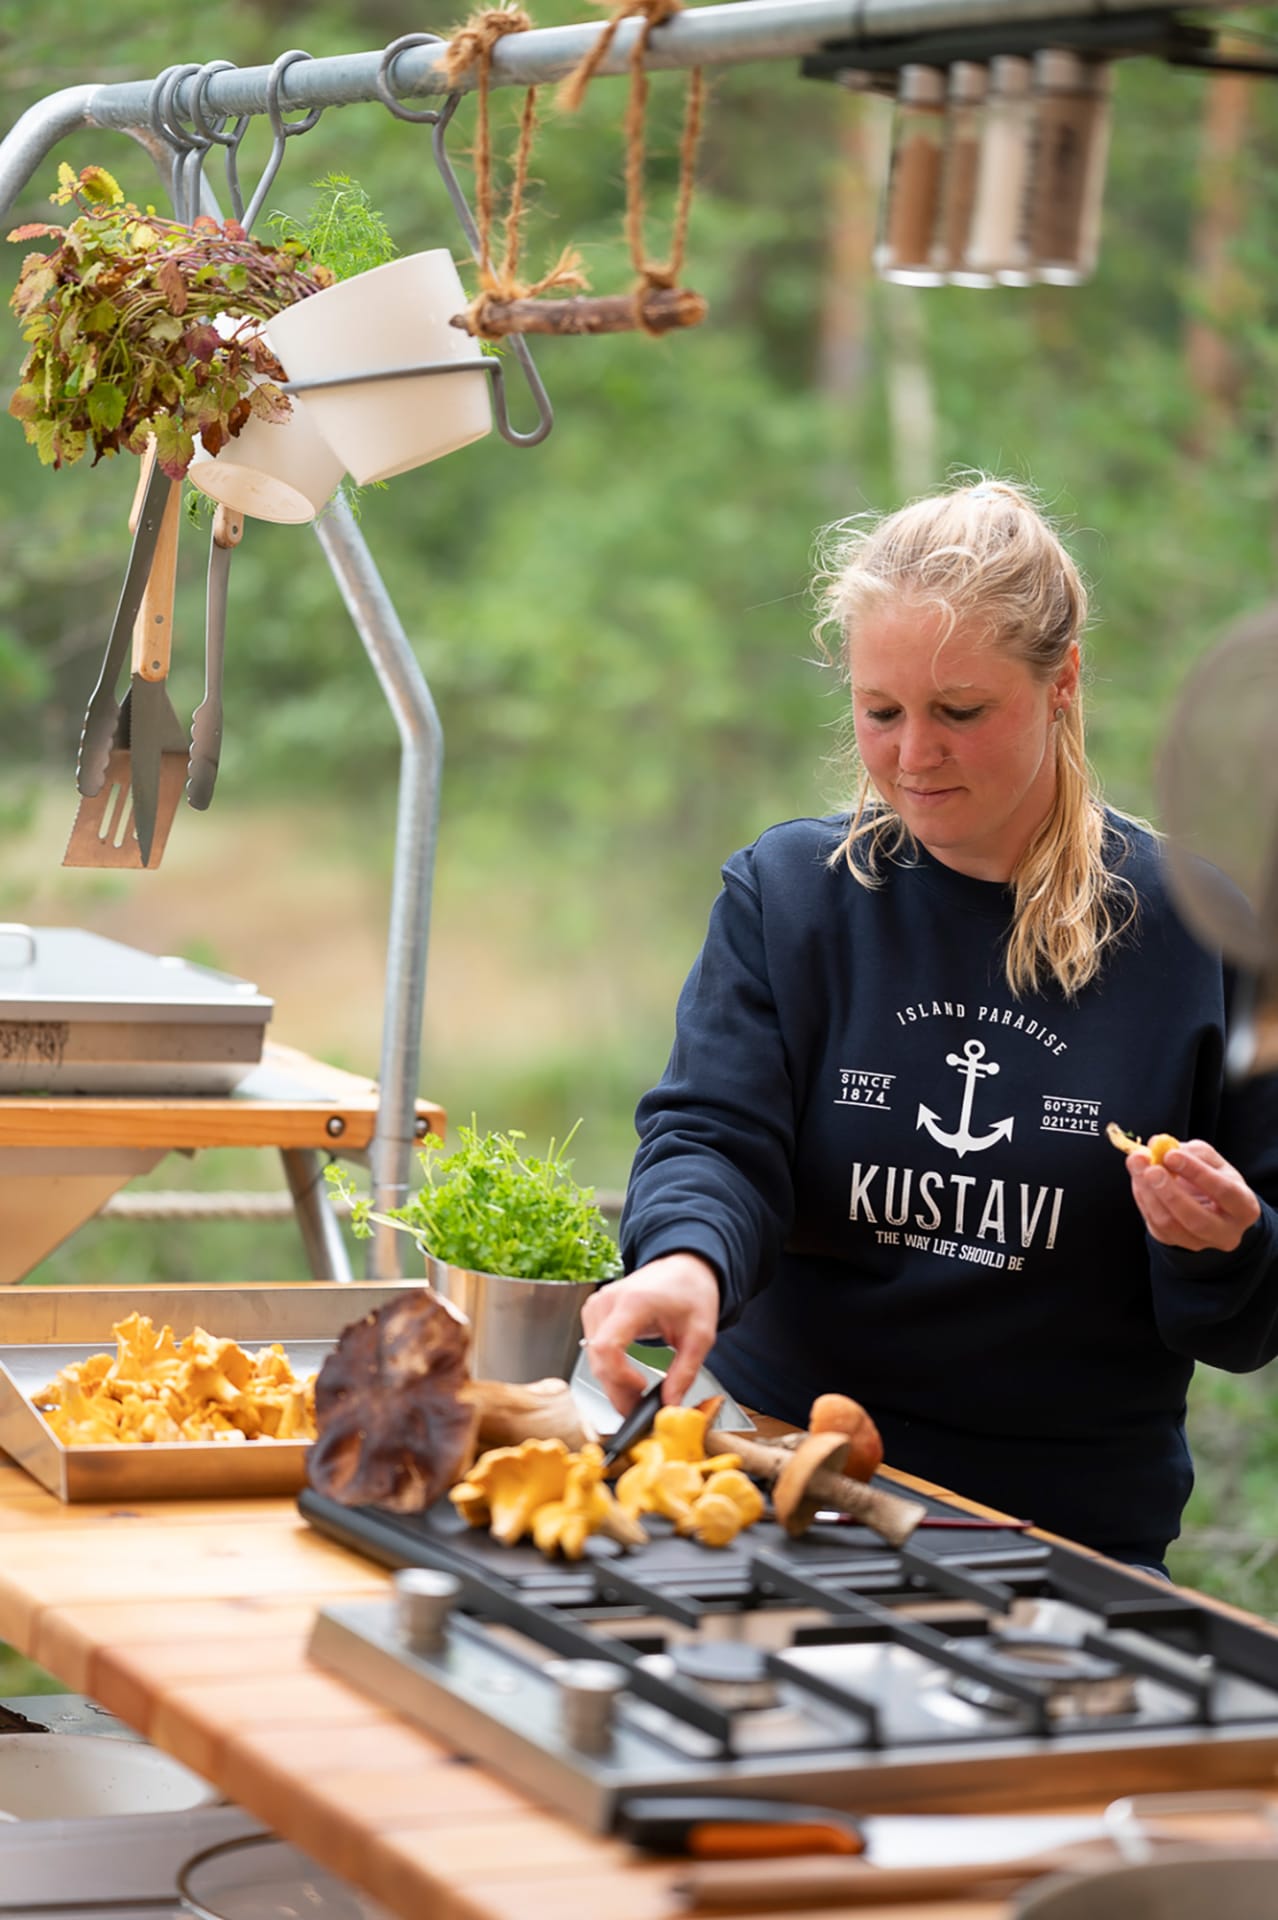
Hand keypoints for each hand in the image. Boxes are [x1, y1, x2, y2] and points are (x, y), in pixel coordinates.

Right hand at [579, 1253, 720, 1415]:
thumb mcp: (700, 1335)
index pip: (608, 1347)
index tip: (641, 1390)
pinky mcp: (593, 1311)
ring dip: (612, 1382)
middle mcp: (608, 1301)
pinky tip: (627, 1377)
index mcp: (634, 1302)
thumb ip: (685, 1372)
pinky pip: (592, 1349)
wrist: (683, 1267)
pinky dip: (608, 1368)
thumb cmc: (691, 1292)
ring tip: (637, 1393)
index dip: (619, 1377)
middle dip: (617, 1390)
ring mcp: (596, 1305)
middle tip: (640, 1408)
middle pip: (597, 1358)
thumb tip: (670, 1404)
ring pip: (592, 1357)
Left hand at [1126, 1138, 1260, 1253]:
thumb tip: (1157, 1145)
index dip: (1196, 1172)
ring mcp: (1199, 1243)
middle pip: (1196, 1219)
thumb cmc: (1211, 1176)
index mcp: (1244, 1207)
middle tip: (1151, 1169)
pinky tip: (1139, 1178)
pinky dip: (1142, 1198)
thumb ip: (1188, 1151)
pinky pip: (1153, 1223)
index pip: (1224, 1191)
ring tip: (1137, 1165)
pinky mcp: (1174, 1242)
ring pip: (1169, 1224)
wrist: (1207, 1204)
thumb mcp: (1209, 1160)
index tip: (1170, 1154)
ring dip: (1148, 1193)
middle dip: (1170, 1193)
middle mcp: (1226, 1232)